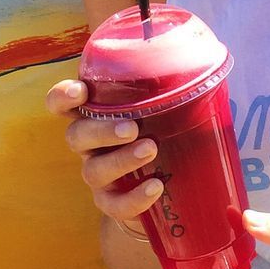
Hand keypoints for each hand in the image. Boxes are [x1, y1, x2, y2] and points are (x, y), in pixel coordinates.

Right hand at [46, 78, 160, 230]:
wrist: (156, 185)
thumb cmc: (159, 130)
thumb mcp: (163, 106)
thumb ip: (172, 86)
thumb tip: (207, 63)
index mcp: (96, 114)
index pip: (62, 102)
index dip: (62, 96)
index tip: (80, 91)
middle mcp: (89, 144)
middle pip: (77, 136)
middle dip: (101, 130)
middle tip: (132, 128)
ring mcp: (98, 174)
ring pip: (94, 170)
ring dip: (121, 160)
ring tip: (151, 149)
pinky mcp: (111, 202)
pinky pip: (113, 204)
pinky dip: (133, 198)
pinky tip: (155, 187)